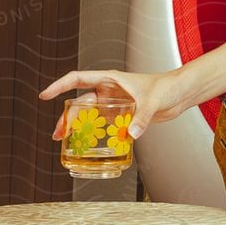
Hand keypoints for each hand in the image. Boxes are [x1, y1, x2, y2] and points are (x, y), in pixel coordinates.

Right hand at [39, 68, 184, 140]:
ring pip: (89, 116)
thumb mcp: (152, 101)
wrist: (179, 93)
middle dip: (67, 118)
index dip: (60, 86)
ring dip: (78, 128)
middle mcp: (109, 90)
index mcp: (110, 79)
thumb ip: (141, 117)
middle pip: (80, 103)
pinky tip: (89, 145)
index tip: (45, 95)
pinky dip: (95, 134)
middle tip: (58, 134)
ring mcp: (114, 103)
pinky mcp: (122, 115)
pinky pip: (103, 125)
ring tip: (66, 142)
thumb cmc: (167, 87)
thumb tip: (131, 133)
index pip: (78, 79)